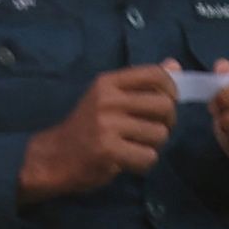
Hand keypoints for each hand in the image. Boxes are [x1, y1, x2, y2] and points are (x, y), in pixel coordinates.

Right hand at [19, 62, 176, 198]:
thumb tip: (175, 65)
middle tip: (150, 130)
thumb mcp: (110, 98)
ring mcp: (106, 124)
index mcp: (108, 82)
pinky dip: (143, 163)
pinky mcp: (107, 149)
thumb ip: (143, 83)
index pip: (156, 74)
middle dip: (167, 122)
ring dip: (153, 146)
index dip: (171, 90)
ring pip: (160, 134)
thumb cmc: (88, 126)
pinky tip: (126, 160)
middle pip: (165, 106)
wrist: (53, 156)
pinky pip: (149, 157)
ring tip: (133, 146)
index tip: (166, 103)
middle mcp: (107, 99)